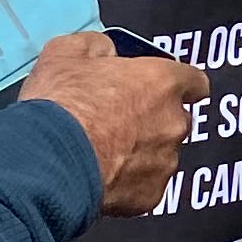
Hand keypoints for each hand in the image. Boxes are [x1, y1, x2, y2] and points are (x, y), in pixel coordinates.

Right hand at [18, 34, 206, 213]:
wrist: (47, 160)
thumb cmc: (61, 106)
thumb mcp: (66, 53)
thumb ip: (96, 46)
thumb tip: (104, 50)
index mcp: (161, 82)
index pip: (194, 81)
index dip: (178, 85)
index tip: (163, 89)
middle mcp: (173, 122)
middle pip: (176, 120)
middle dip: (153, 121)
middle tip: (116, 123)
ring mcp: (165, 162)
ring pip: (162, 156)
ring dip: (140, 154)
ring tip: (102, 153)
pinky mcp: (151, 196)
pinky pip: (146, 187)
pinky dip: (129, 184)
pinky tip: (100, 177)